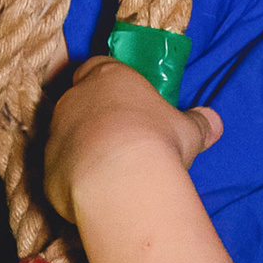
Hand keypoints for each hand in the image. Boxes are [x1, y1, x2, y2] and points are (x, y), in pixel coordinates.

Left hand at [42, 55, 221, 239]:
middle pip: (79, 102)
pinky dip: (75, 181)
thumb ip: (199, 123)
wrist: (121, 181)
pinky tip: (98, 195)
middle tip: (122, 142)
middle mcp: (73, 99)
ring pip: (66, 138)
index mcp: (107, 76)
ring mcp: (55, 133)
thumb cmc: (157, 141)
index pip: (98, 66)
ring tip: (111, 174)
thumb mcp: (188, 131)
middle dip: (95, 119)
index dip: (109, 82)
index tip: (126, 101)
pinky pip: (61, 172)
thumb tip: (215, 122)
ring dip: (83, 151)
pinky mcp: (47, 168)